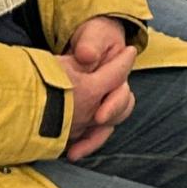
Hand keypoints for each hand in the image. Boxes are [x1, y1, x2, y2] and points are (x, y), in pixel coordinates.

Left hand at [60, 16, 138, 160]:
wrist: (88, 41)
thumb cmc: (94, 37)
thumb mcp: (94, 35)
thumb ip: (91, 45)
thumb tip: (87, 56)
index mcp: (119, 76)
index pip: (120, 94)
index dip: (112, 106)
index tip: (99, 117)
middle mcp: (114, 92)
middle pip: (116, 115)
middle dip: (101, 127)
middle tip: (86, 136)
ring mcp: (101, 103)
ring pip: (104, 129)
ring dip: (90, 142)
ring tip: (74, 152)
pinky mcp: (88, 111)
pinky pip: (89, 132)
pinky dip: (79, 142)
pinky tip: (66, 150)